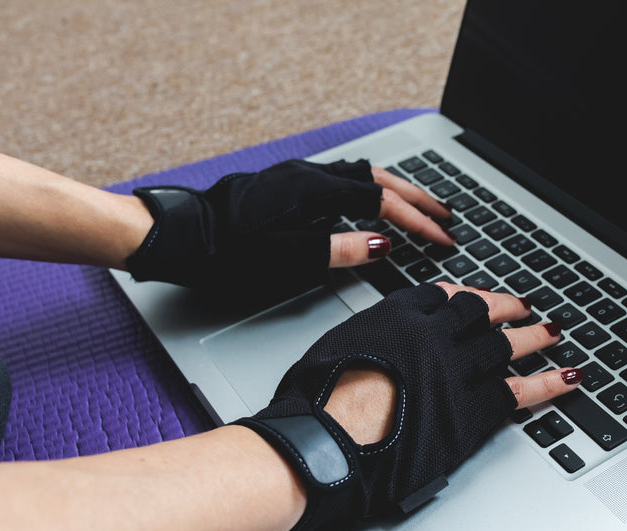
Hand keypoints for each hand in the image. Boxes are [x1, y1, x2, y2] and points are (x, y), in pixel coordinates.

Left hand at [126, 159, 452, 300]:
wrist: (179, 236)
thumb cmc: (226, 252)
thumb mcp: (288, 259)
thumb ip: (340, 250)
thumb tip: (382, 244)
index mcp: (314, 190)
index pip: (381, 202)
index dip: (416, 222)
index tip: (442, 239)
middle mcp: (309, 175)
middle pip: (377, 179)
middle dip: (417, 198)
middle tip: (447, 216)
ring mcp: (297, 177)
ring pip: (360, 175)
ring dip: (394, 190)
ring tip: (419, 207)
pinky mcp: (287, 185)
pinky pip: (342, 180)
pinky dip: (369, 190)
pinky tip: (370, 204)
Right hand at [235, 283, 581, 530]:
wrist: (328, 442)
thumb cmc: (315, 404)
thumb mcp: (334, 350)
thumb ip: (365, 343)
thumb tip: (370, 351)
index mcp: (397, 315)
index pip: (442, 298)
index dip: (464, 298)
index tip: (475, 298)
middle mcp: (433, 336)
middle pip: (478, 315)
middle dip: (503, 309)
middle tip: (521, 306)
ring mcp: (457, 370)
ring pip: (505, 347)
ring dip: (533, 338)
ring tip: (551, 332)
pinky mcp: (474, 410)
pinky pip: (521, 391)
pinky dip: (551, 383)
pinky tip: (570, 376)